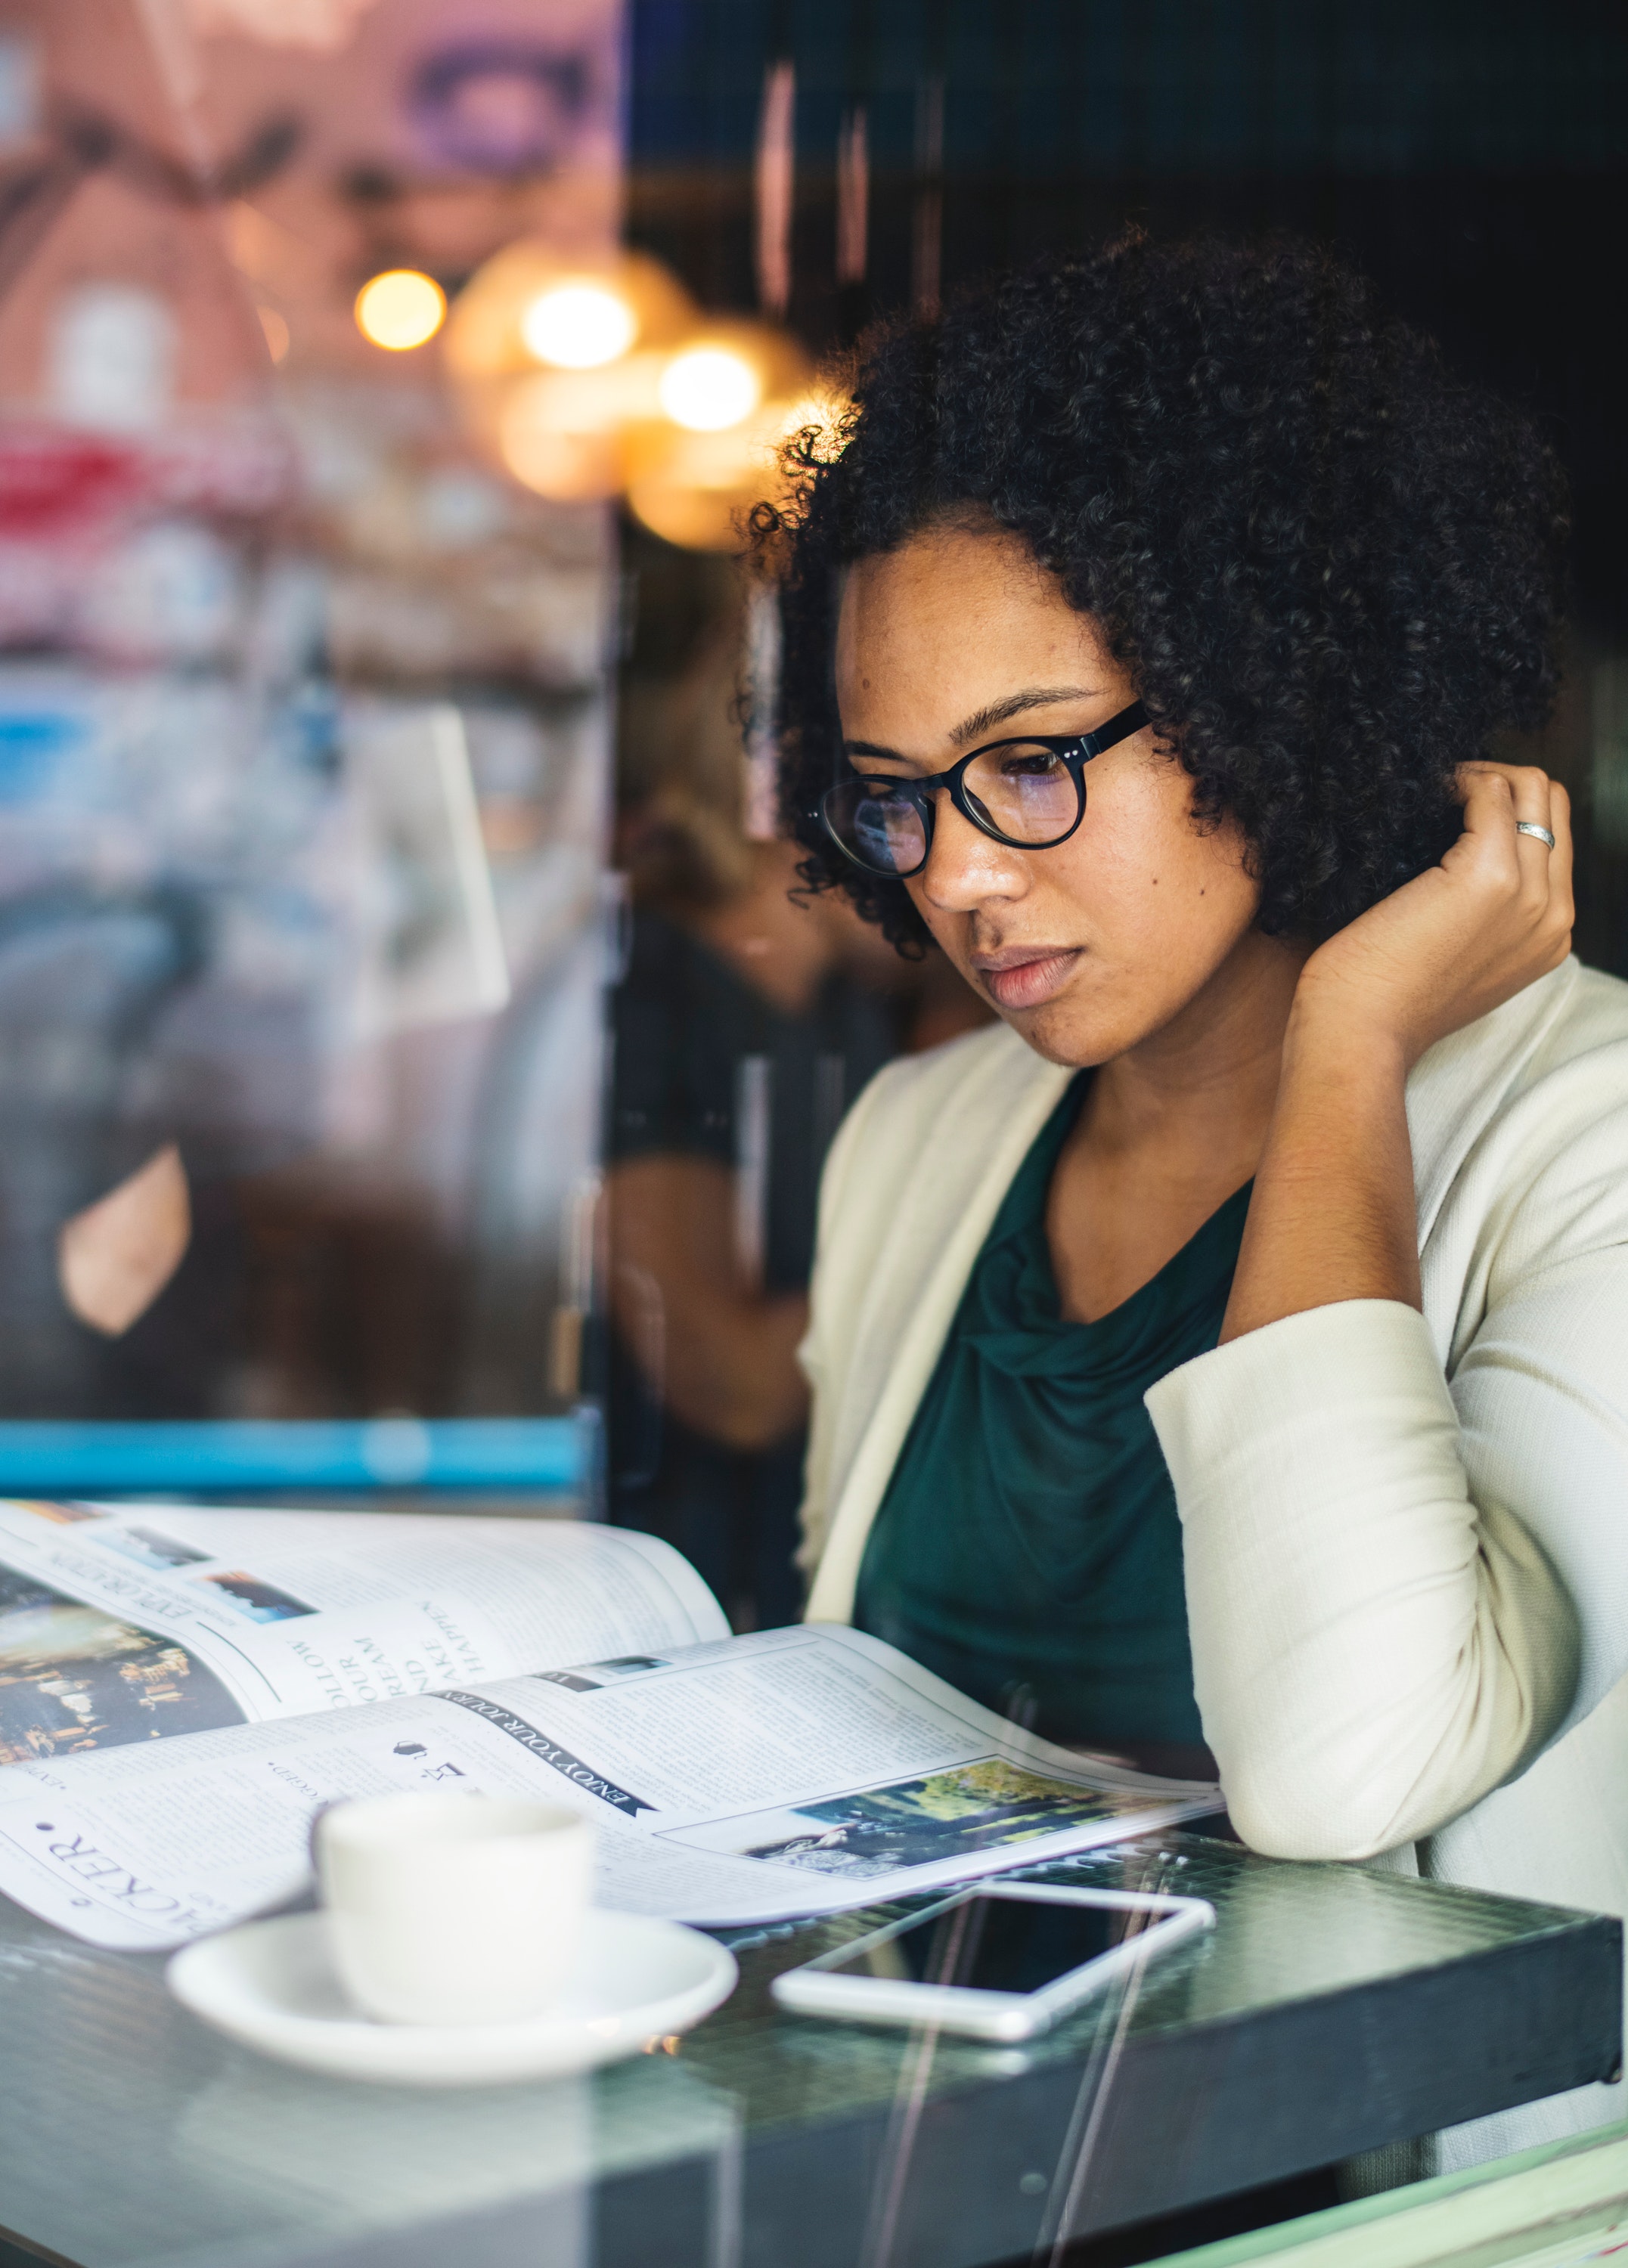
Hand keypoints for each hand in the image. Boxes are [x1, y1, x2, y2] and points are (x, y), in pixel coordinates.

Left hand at [1293, 763, 1573, 1067]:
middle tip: (1445, 786)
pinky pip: (1491, 793)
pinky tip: (1422, 794)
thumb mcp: (1454, 958)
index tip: (1456, 804)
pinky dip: (1458, 779)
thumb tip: (1455, 854)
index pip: (1554, 838)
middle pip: (1553, 805)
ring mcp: (1528, 895)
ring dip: (1480, 774)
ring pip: (1531, 789)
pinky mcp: (1488, 876)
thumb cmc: (1385, 998)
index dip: (1509, 808)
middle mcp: (1553, 915)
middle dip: (1501, 780)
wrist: (1361, 1034)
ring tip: (1434, 786)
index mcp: (1550, 936)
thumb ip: (1480, 915)